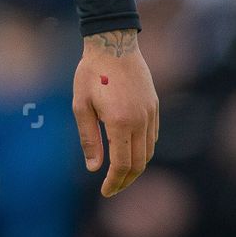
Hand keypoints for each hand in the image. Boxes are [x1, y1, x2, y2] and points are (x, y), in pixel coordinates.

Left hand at [72, 29, 157, 195]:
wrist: (113, 44)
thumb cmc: (91, 73)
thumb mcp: (81, 104)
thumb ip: (88, 137)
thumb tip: (94, 168)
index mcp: (120, 123)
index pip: (122, 164)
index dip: (114, 182)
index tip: (104, 191)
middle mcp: (140, 122)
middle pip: (139, 163)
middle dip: (126, 180)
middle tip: (112, 188)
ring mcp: (151, 114)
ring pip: (148, 152)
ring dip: (136, 167)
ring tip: (120, 174)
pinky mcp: (154, 107)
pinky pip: (152, 137)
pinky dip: (143, 151)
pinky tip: (130, 152)